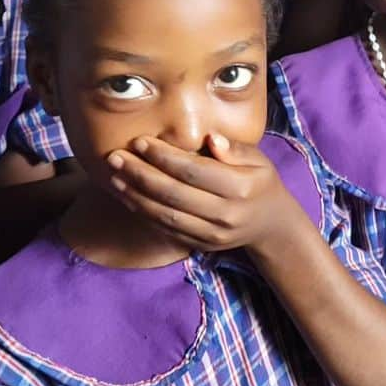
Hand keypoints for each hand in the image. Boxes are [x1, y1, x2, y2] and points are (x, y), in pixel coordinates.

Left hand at [107, 135, 294, 255]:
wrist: (270, 226)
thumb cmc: (261, 182)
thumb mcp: (259, 159)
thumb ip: (235, 149)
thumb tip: (211, 139)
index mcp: (241, 188)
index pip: (194, 171)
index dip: (165, 157)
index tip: (140, 142)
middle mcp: (225, 214)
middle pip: (174, 194)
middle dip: (141, 175)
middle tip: (116, 157)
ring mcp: (211, 234)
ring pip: (166, 216)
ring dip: (136, 196)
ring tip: (115, 176)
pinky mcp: (200, 246)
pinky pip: (166, 230)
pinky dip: (144, 213)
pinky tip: (128, 197)